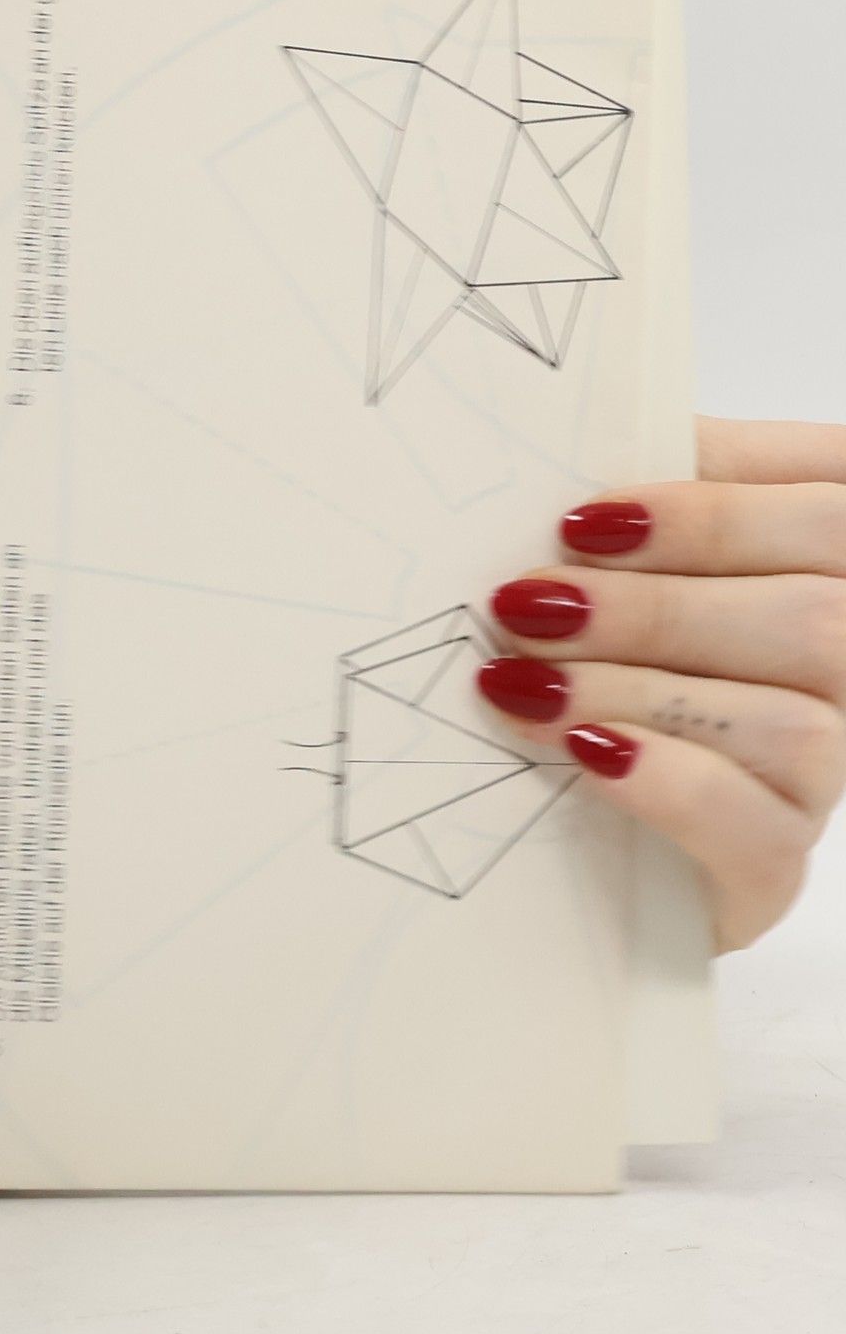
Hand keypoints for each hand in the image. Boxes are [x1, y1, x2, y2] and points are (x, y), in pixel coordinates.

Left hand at [478, 417, 845, 950]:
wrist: (561, 826)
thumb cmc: (592, 655)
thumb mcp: (616, 564)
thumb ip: (629, 514)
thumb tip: (557, 466)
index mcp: (832, 557)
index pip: (828, 502)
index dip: (712, 505)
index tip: (584, 517)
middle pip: (818, 614)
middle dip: (655, 605)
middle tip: (525, 605)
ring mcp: (833, 773)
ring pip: (794, 719)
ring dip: (636, 690)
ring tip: (520, 684)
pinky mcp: (773, 867)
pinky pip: (757, 826)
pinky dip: (668, 781)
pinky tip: (585, 752)